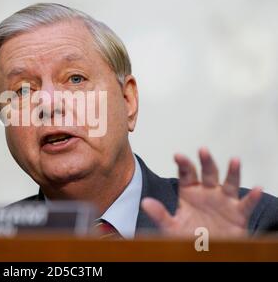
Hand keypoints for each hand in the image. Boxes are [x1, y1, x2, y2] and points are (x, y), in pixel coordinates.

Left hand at [141, 147, 262, 237]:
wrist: (205, 251)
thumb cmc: (188, 236)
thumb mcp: (171, 227)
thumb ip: (160, 214)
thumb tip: (144, 202)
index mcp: (189, 191)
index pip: (186, 173)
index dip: (183, 163)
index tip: (178, 155)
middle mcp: (207, 192)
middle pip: (207, 173)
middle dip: (206, 161)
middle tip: (202, 150)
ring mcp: (223, 201)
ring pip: (229, 183)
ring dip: (232, 172)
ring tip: (235, 160)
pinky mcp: (238, 214)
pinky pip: (246, 204)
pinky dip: (252, 197)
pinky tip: (256, 188)